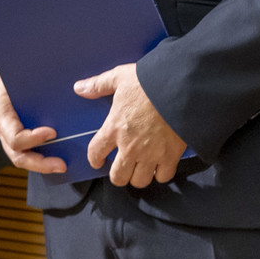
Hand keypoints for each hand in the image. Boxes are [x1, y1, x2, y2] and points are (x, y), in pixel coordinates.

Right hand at [0, 74, 64, 174]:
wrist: (7, 74)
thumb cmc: (14, 73)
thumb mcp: (19, 73)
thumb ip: (33, 80)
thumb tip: (70, 85)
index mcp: (1, 113)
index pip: (14, 137)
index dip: (32, 139)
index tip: (52, 133)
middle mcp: (2, 129)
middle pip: (18, 155)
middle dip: (40, 163)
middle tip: (61, 164)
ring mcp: (8, 136)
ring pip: (23, 158)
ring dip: (43, 164)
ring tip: (62, 165)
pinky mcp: (18, 138)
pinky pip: (29, 153)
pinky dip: (43, 159)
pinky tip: (60, 157)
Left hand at [77, 63, 186, 187]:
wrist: (180, 86)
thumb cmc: (149, 82)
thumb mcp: (120, 77)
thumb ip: (99, 85)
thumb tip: (79, 88)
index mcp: (114, 128)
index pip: (96, 153)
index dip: (94, 159)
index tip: (97, 160)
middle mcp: (130, 146)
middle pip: (118, 177)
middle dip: (118, 174)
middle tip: (122, 167)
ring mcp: (151, 154)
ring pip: (139, 181)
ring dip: (138, 176)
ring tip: (141, 168)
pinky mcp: (171, 155)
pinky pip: (163, 176)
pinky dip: (161, 173)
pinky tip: (160, 165)